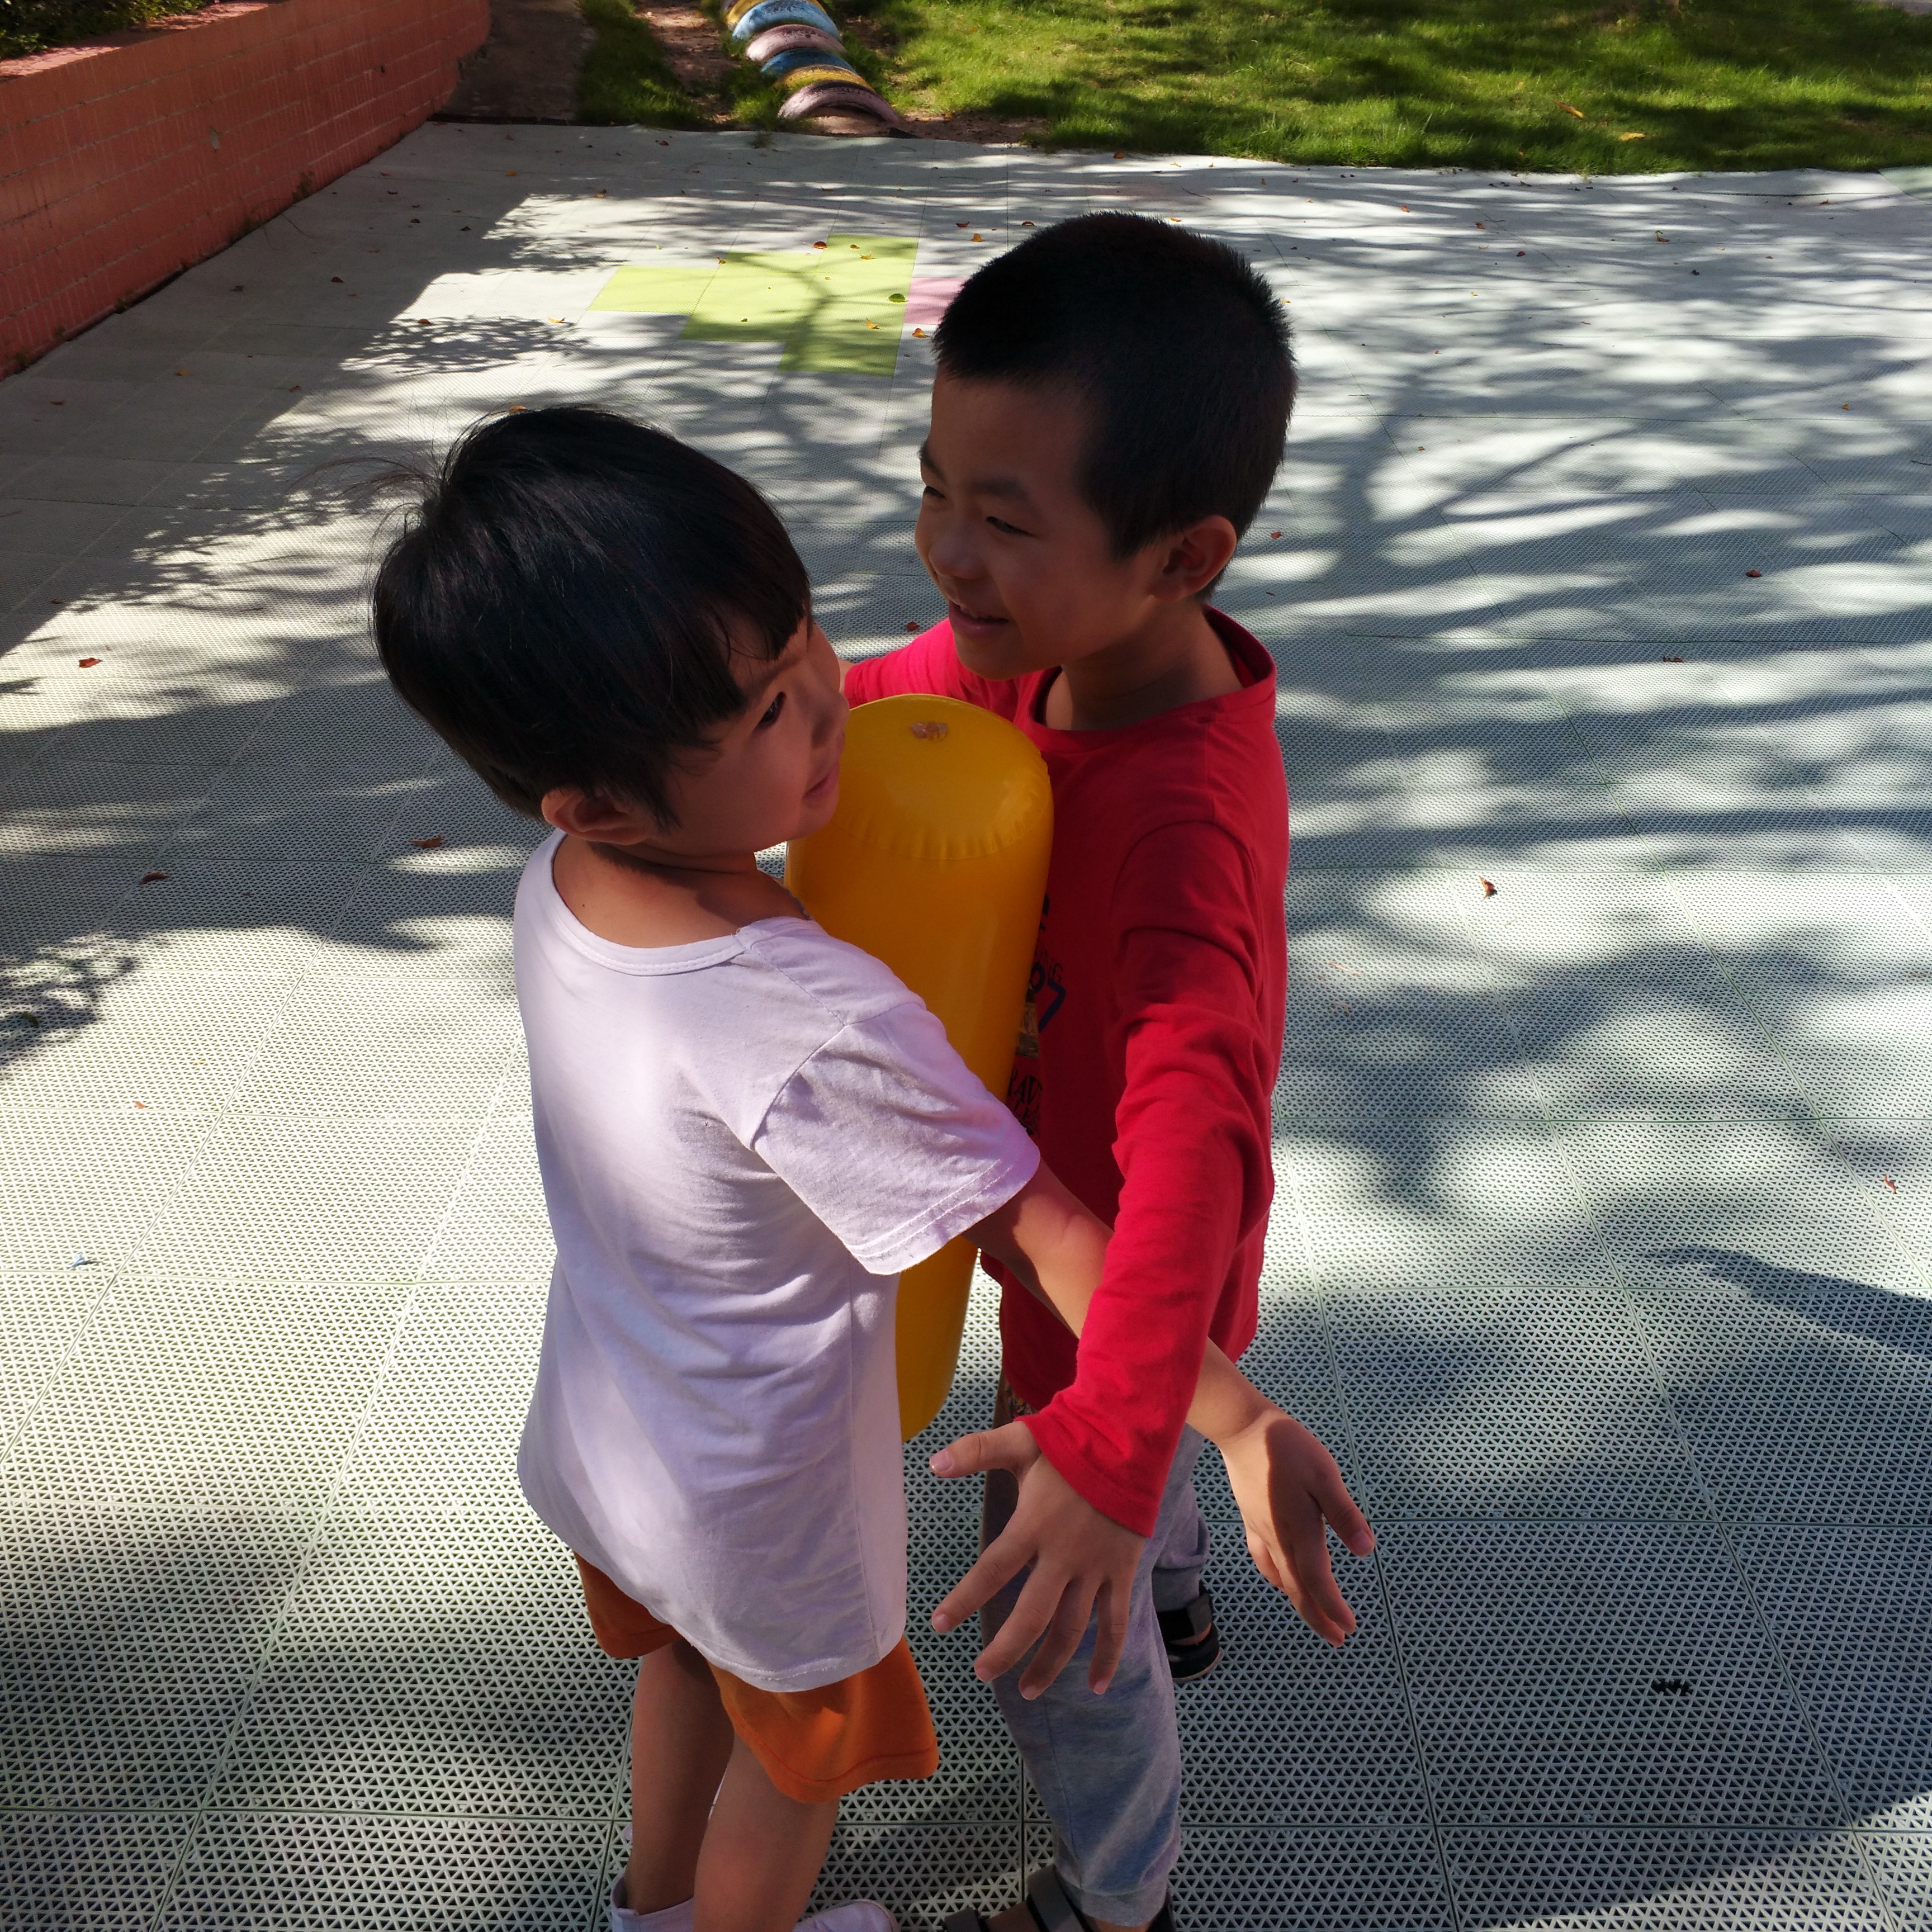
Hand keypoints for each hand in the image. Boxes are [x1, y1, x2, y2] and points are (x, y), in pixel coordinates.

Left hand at [927, 1420, 1146, 1697]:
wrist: (1131, 1439)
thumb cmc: (1071, 1442)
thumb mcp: (1020, 1440)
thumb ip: (976, 1451)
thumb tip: (933, 1462)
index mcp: (1034, 1524)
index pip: (992, 1570)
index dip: (964, 1599)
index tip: (939, 1624)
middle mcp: (1064, 1554)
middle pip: (1031, 1614)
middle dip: (1006, 1650)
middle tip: (981, 1672)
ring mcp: (1096, 1567)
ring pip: (1072, 1629)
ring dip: (1049, 1663)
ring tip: (1027, 1691)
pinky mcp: (1122, 1571)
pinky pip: (1117, 1623)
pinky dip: (1108, 1656)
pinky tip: (1095, 1687)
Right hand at [1219, 1406, 1373, 1645]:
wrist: (1243, 1428)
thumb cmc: (1288, 1448)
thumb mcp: (1326, 1475)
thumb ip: (1345, 1514)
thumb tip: (1366, 1551)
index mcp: (1300, 1531)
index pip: (1318, 1582)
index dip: (1333, 1608)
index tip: (1349, 1628)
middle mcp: (1279, 1537)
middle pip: (1298, 1588)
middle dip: (1318, 1616)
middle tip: (1338, 1638)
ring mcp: (1262, 1529)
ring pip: (1281, 1577)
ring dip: (1299, 1601)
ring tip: (1313, 1615)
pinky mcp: (1252, 1517)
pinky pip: (1263, 1558)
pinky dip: (1275, 1576)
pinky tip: (1279, 1578)